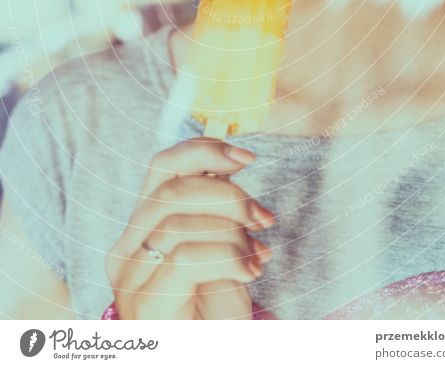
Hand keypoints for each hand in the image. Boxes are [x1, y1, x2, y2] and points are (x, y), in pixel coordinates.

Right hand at [106, 138, 273, 318]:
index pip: (162, 166)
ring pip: (176, 220)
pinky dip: (228, 256)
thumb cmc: (215, 306)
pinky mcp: (143, 302)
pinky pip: (184, 257)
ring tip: (259, 253)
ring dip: (231, 231)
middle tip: (264, 217)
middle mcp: (125, 248)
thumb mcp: (218, 244)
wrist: (209, 353)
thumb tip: (232, 157)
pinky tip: (251, 270)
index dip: (204, 150)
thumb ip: (214, 206)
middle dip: (227, 194)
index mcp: (142, 225)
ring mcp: (130, 277)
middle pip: (170, 189)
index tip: (248, 157)